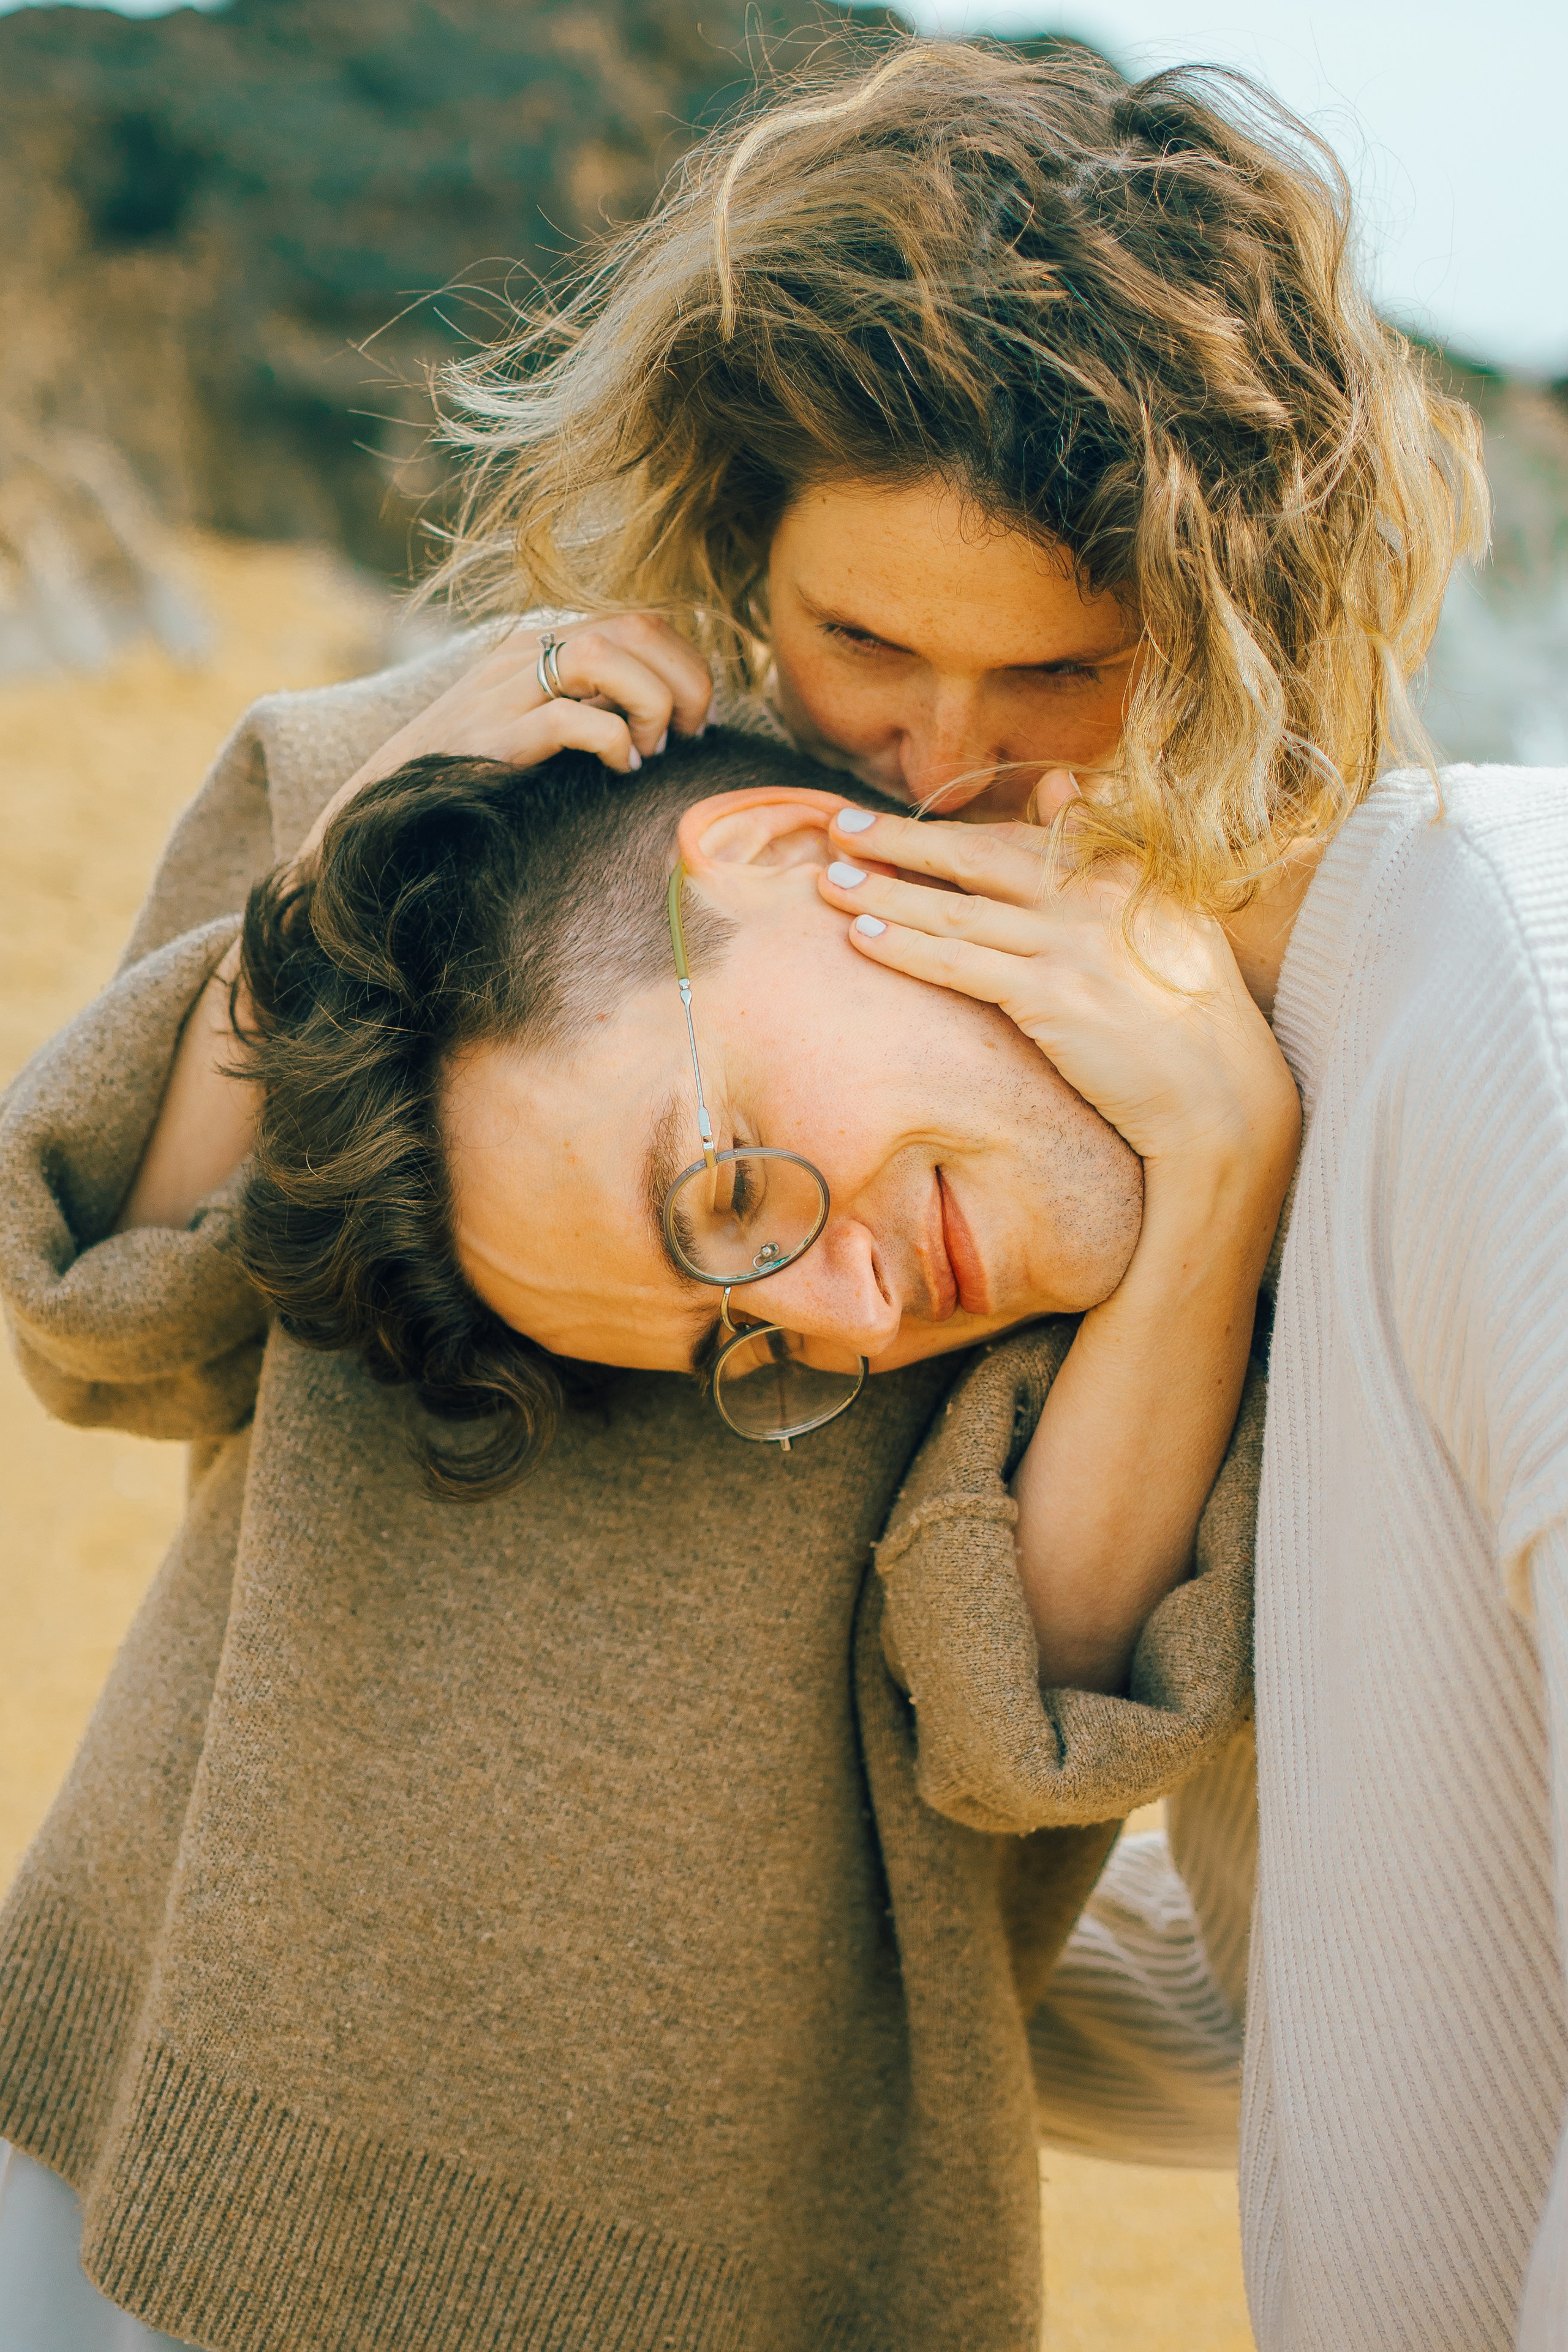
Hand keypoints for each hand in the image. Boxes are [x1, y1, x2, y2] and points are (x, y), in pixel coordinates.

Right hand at [294, 614, 713, 867]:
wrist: (392, 799)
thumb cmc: (481, 770)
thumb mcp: (542, 724)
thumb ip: (593, 706)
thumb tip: (670, 722)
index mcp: (545, 645)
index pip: (640, 622)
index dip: (687, 664)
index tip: (696, 720)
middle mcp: (527, 654)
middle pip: (634, 627)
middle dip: (683, 680)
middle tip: (687, 736)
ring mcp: (506, 691)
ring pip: (602, 657)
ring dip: (648, 704)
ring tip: (647, 751)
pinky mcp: (494, 737)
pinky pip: (569, 719)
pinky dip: (611, 742)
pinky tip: (618, 770)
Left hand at [821, 789, 1299, 1183]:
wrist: (1220, 1095)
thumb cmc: (1191, 1009)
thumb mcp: (1163, 908)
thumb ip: (1105, 844)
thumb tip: (1061, 777)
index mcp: (1124, 866)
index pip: (1020, 838)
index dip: (951, 834)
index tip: (894, 828)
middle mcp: (1094, 894)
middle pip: (975, 857)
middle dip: (899, 841)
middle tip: (838, 826)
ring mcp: (1071, 945)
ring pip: (955, 911)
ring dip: (882, 892)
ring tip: (826, 880)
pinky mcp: (1052, 998)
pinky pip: (960, 965)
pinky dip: (906, 946)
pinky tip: (860, 935)